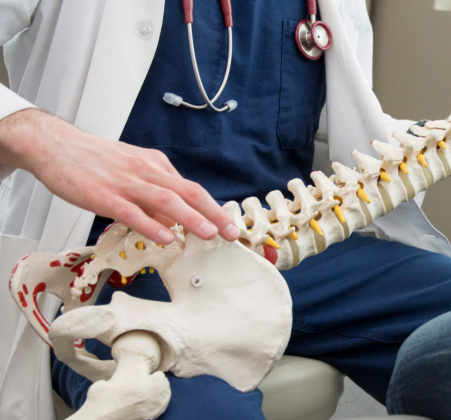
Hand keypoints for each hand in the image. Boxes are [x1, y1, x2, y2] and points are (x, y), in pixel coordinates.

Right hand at [0, 109, 238, 244]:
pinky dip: (150, 225)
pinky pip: (131, 211)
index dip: (213, 208)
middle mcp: (147, 171)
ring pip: (166, 200)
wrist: (54, 145)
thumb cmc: (93, 161)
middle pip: (188, 192)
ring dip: (190, 218)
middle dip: (213, 214)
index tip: (229, 225)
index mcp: (156, 166)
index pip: (192, 189)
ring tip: (208, 235)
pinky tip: (164, 238)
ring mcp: (126, 182)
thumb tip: (173, 224)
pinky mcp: (103, 194)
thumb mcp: (132, 172)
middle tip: (232, 233)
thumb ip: (153, 197)